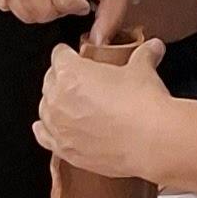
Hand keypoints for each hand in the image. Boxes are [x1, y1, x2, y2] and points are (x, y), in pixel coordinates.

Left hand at [35, 39, 171, 178]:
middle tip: (82, 82)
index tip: (76, 57)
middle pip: (50, 80)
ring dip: (55, 104)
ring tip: (72, 105)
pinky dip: (45, 131)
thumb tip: (153, 47)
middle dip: (63, 78)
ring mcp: (58, 125)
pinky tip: (47, 129)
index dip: (70, 55)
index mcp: (70, 71)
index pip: (59, 55)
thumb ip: (143, 55)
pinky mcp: (65, 149)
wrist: (151, 142)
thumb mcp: (143, 70)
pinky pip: (43, 136)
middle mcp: (57, 97)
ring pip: (45, 108)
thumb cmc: (142, 104)